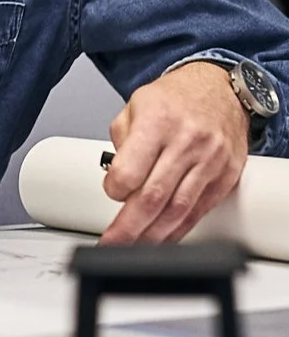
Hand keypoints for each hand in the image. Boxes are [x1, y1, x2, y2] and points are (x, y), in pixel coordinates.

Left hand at [100, 61, 248, 245]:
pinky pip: (199, 211)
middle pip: (154, 197)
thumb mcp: (135, 105)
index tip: (110, 193)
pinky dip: (179, 229)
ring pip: (178, 210)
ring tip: (134, 247)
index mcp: (158, 121)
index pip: (131, 170)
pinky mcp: (226, 176)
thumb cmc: (174, 98)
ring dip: (153, 236)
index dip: (115, 190)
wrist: (219, 90)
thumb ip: (121, 141)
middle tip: (113, 242)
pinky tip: (163, 238)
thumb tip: (116, 178)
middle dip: (129, 227)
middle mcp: (186, 142)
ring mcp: (210, 161)